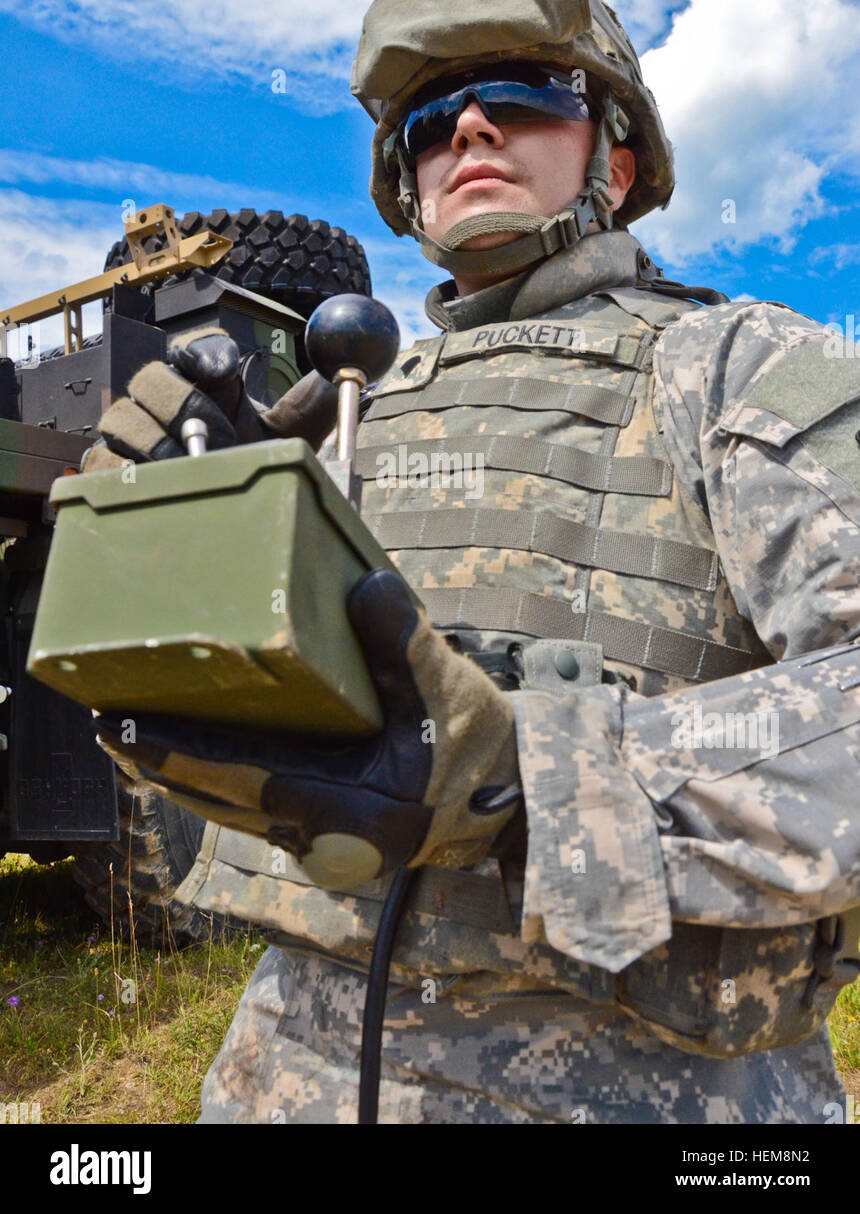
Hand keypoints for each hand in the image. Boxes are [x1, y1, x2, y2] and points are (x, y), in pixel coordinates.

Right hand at [86, 326, 337, 469]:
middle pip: (150, 376)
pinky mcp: (107, 477)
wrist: (226, 533)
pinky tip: (162, 493)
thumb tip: (354, 382)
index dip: (206, 353)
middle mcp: (162, 406)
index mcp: (207, 387)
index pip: (196, 350)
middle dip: (183, 402)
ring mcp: (130, 441)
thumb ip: (316, 408)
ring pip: (120, 418)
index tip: (226, 370)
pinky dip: (129, 478)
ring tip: (195, 475)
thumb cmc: (254, 474)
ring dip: (157, 444)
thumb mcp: (291, 441)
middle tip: (219, 438)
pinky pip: (102, 467)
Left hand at [94, 570, 519, 889]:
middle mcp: (323, 836)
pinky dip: (213, 779)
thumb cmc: (480, 753)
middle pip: (219, 802)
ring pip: (229, 809)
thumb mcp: (447, 692)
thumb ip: (405, 641)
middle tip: (108, 726)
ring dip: (180, 775)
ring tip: (132, 737)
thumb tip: (367, 585)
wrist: (510, 803)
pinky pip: (249, 805)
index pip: (243, 784)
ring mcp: (319, 837)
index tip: (130, 734)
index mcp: (350, 811)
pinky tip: (190, 753)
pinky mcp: (320, 826)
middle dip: (162, 766)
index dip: (181, 759)